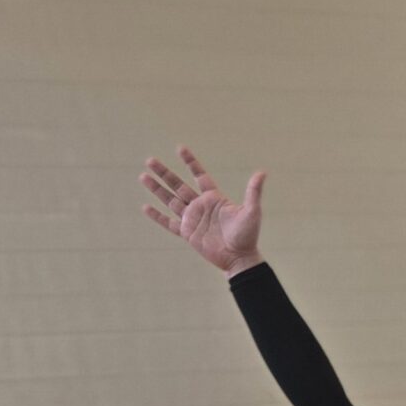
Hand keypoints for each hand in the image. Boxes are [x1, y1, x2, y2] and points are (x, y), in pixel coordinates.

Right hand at [142, 147, 265, 275]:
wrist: (239, 258)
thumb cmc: (248, 235)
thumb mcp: (252, 211)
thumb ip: (253, 192)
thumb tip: (262, 173)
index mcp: (214, 198)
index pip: (199, 175)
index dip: (190, 162)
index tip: (179, 148)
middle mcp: (200, 206)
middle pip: (178, 185)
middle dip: (164, 173)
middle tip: (150, 160)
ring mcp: (192, 219)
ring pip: (170, 200)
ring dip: (156, 189)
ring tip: (143, 176)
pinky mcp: (187, 233)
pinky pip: (168, 223)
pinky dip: (157, 216)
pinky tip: (145, 207)